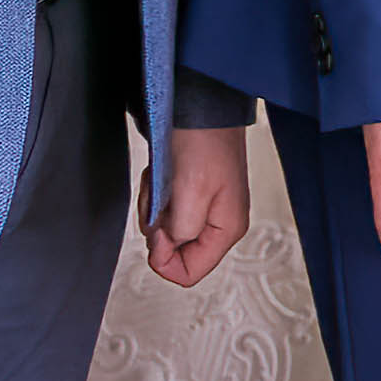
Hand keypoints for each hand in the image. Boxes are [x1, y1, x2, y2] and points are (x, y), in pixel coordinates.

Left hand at [145, 124, 253, 287]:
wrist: (200, 107)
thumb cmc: (204, 142)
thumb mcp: (191, 193)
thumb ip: (181, 232)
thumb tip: (166, 248)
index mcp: (226, 231)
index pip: (188, 273)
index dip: (164, 257)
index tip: (160, 228)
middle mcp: (217, 225)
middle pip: (172, 251)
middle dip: (157, 225)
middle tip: (164, 196)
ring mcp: (204, 210)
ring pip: (163, 230)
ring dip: (154, 206)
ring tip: (163, 180)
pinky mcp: (190, 196)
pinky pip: (161, 210)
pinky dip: (155, 194)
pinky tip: (163, 175)